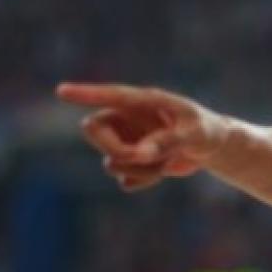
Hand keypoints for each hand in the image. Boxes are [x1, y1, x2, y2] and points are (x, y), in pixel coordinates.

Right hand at [55, 82, 228, 191]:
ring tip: (165, 163)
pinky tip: (162, 172)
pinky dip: (141, 180)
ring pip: (111, 161)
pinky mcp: (131, 160)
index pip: (110, 95)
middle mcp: (127, 118)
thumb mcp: (194, 134)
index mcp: (142, 102)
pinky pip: (123, 178)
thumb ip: (168, 141)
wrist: (211, 146)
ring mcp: (127, 140)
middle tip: (142, 157)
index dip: (85, 94)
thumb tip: (139, 153)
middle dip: (114, 149)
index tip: (61, 91)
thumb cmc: (204, 129)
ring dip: (137, 169)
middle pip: (94, 130)